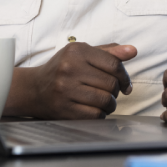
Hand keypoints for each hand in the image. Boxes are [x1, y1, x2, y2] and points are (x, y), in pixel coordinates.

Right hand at [5, 42, 136, 118]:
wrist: (34, 89)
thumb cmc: (63, 68)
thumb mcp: (83, 53)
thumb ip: (109, 52)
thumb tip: (132, 51)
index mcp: (77, 51)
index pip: (114, 64)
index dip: (125, 76)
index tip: (126, 84)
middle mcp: (70, 68)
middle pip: (111, 83)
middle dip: (116, 91)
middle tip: (111, 92)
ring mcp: (65, 89)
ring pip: (105, 100)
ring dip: (111, 104)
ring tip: (106, 102)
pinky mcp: (64, 108)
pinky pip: (95, 115)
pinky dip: (101, 115)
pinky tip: (97, 110)